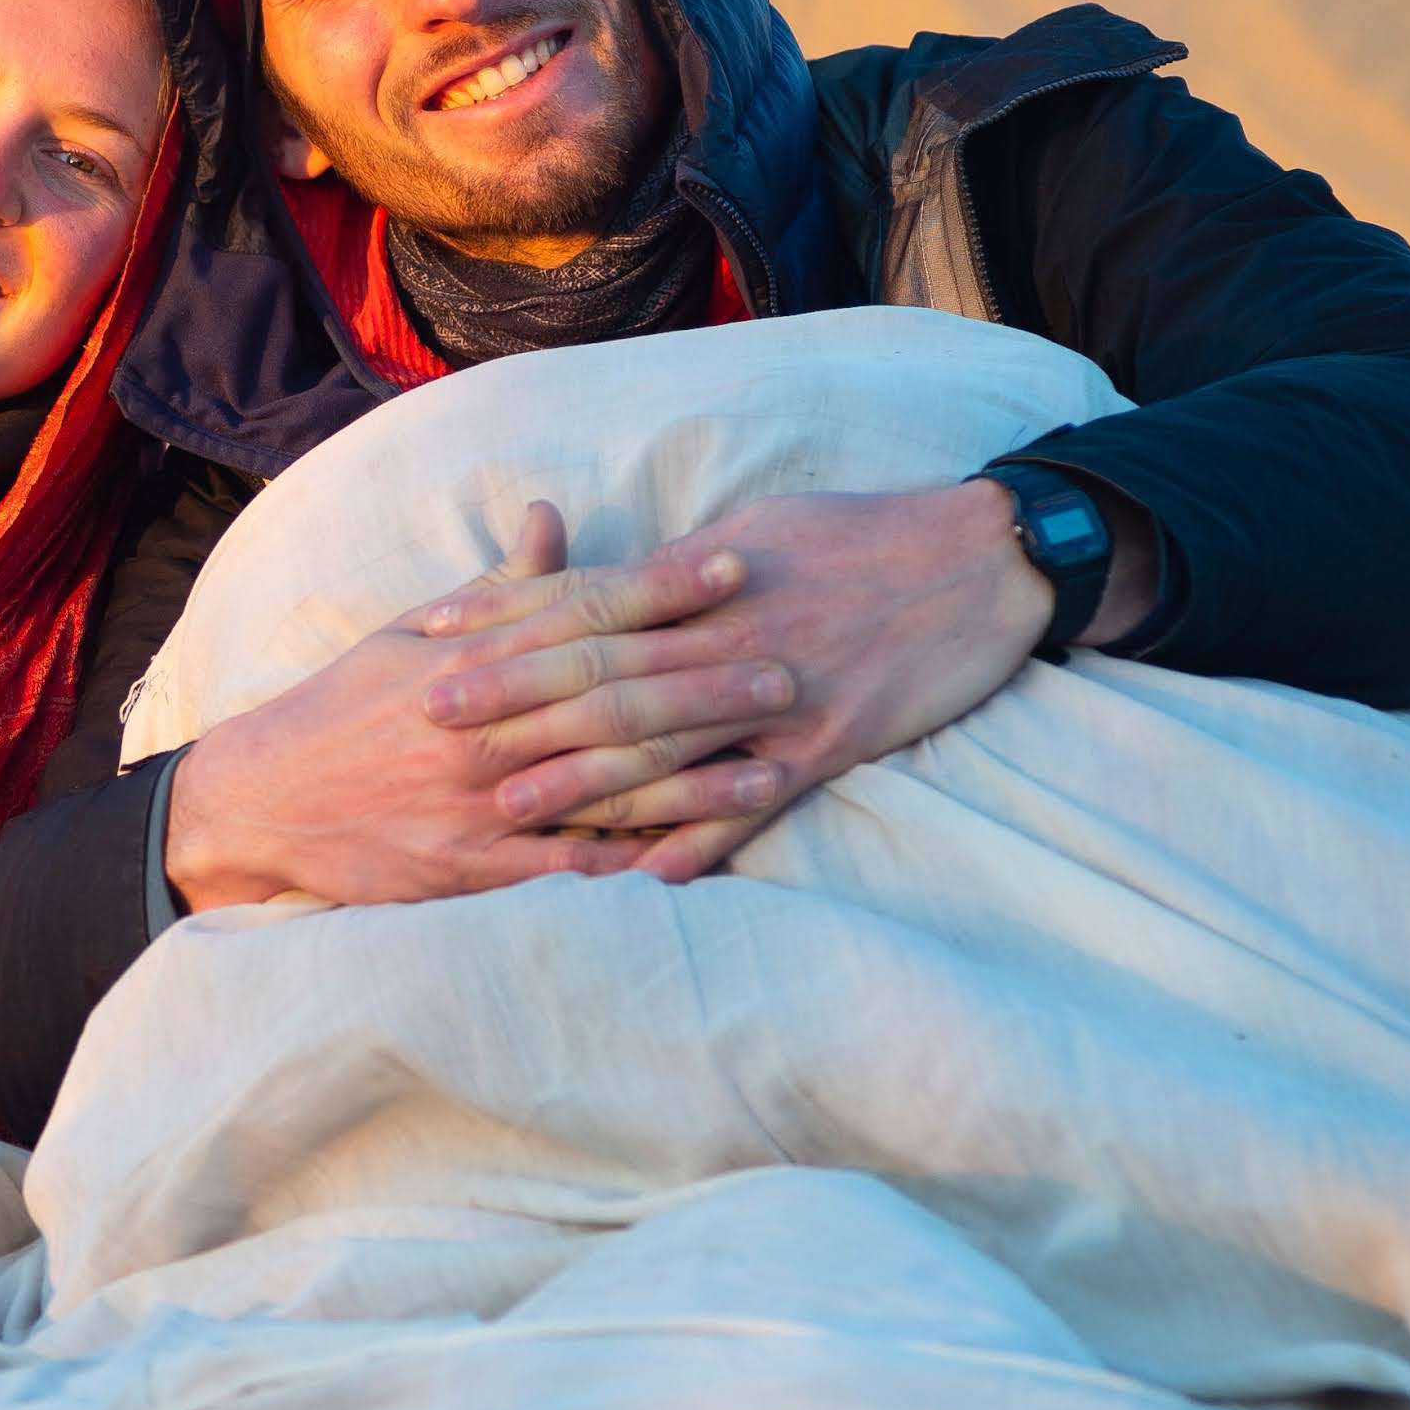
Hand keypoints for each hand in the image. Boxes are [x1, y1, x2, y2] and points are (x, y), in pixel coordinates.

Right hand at [162, 503, 799, 911]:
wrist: (262, 798)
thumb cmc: (344, 708)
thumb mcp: (409, 632)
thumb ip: (496, 589)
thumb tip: (551, 518)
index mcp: (468, 655)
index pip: (582, 610)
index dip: (664, 587)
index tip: (736, 568)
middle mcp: (480, 723)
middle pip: (612, 693)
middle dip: (706, 679)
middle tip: (788, 665)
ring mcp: (477, 800)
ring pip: (604, 782)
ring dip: (696, 776)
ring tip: (774, 763)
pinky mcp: (470, 868)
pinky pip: (565, 865)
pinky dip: (632, 861)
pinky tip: (700, 856)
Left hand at [467, 478, 1133, 881]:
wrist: (980, 560)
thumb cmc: (856, 535)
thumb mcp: (755, 532)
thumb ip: (670, 572)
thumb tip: (596, 582)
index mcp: (703, 580)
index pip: (582, 602)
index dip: (503, 621)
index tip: (431, 638)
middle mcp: (728, 638)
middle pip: (603, 673)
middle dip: (513, 699)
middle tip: (429, 720)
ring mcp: (778, 697)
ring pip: (665, 747)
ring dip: (582, 782)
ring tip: (508, 808)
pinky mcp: (828, 745)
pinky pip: (752, 806)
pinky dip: (697, 841)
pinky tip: (642, 877)